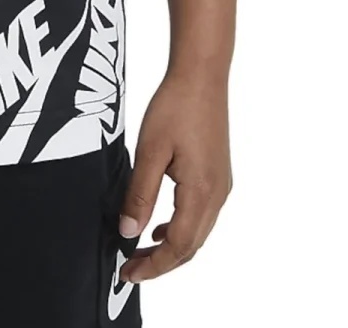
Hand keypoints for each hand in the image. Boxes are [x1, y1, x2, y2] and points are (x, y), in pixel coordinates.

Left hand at [118, 72, 231, 282]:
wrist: (202, 75)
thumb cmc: (176, 106)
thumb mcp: (150, 150)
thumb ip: (140, 194)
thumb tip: (129, 232)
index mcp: (201, 192)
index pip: (179, 247)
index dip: (153, 266)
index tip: (128, 274)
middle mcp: (218, 194)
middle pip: (191, 247)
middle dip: (161, 263)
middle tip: (130, 269)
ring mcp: (221, 185)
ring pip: (198, 232)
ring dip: (171, 248)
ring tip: (141, 251)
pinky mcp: (219, 174)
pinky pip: (201, 215)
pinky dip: (181, 228)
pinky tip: (161, 225)